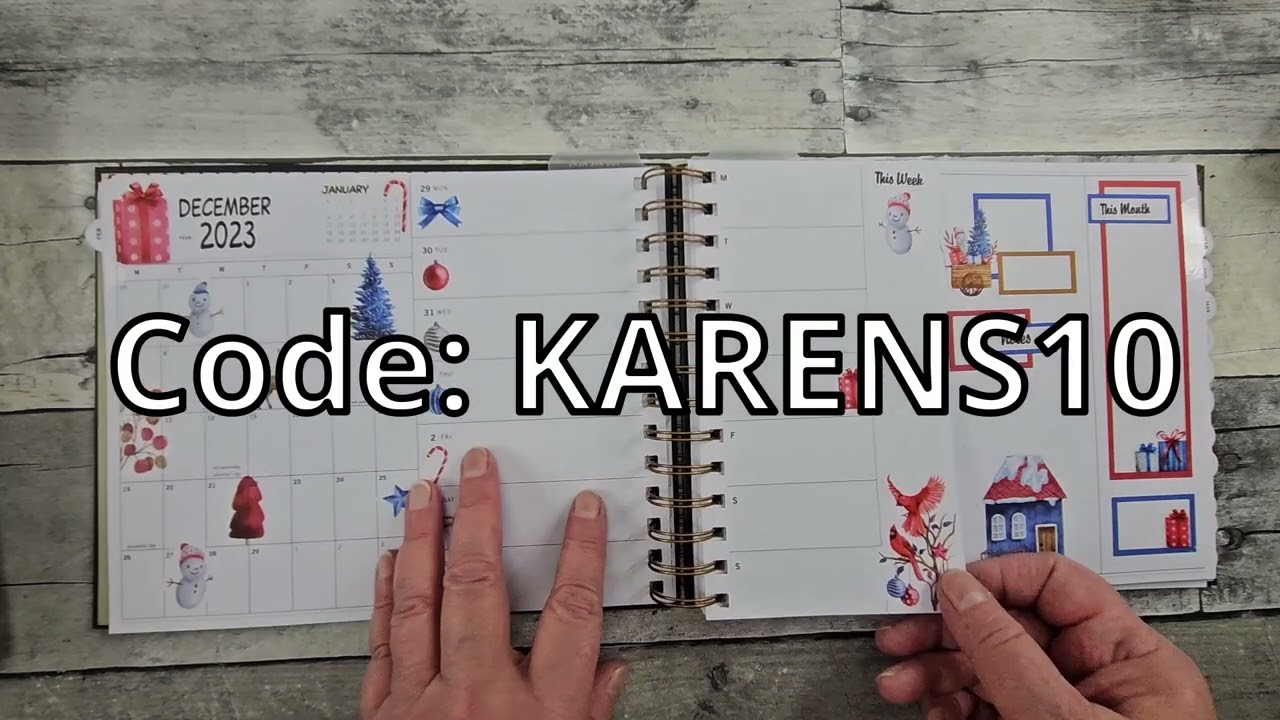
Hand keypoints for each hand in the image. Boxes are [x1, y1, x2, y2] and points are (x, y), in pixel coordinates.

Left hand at [360, 447, 627, 719]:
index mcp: (538, 713)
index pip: (571, 614)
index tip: (584, 511)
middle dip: (480, 518)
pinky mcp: (383, 716)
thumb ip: (589, 711)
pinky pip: (384, 644)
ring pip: (419, 604)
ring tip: (427, 497)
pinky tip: (390, 564)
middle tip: (478, 471)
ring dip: (423, 541)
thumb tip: (610, 672)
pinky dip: (386, 599)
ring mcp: (424, 704)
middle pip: (480, 588)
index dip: (582, 554)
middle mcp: (478, 698)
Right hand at [874, 553, 1214, 718]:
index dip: (996, 578)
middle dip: (949, 633)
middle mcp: (1102, 687)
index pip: (1059, 586)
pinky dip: (949, 708)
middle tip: (901, 636)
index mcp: (1135, 664)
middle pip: (1011, 629)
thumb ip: (1007, 652)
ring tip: (901, 683)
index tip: (943, 588)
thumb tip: (963, 593)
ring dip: (936, 673)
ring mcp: (1066, 719)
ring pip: (988, 672)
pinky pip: (984, 710)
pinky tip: (929, 709)